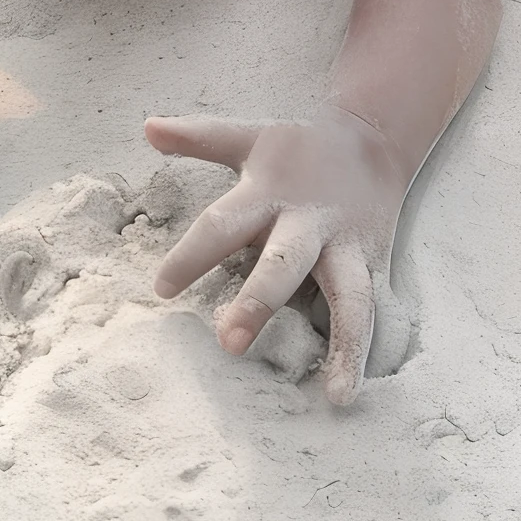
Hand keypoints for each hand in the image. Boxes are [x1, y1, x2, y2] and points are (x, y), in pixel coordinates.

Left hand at [144, 110, 408, 403]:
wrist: (372, 140)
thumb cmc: (296, 151)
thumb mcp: (247, 138)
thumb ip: (197, 138)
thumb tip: (147, 127)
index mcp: (267, 193)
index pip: (222, 225)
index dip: (191, 256)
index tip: (163, 289)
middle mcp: (306, 223)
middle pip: (283, 263)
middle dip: (260, 302)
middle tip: (229, 342)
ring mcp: (344, 247)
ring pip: (348, 296)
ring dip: (343, 343)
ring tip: (334, 394)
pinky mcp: (373, 265)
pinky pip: (371, 313)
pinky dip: (362, 353)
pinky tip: (348, 393)